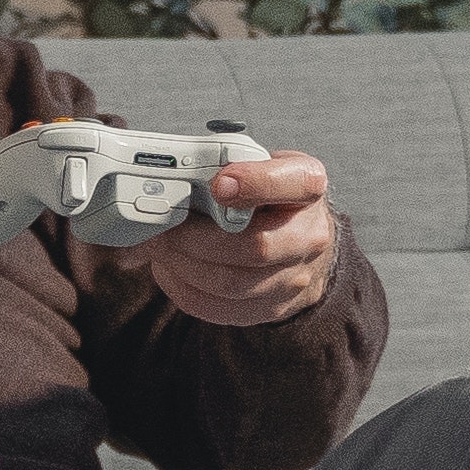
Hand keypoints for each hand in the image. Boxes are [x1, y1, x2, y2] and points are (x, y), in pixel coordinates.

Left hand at [153, 150, 338, 326]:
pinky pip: (219, 308)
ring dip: (183, 266)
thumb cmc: (269, 195)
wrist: (299, 240)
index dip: (255, 184)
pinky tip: (170, 269)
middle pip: (254, 246)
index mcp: (307, 185)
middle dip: (195, 238)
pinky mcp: (271, 307)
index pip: (294, 183)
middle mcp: (309, 235)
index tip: (218, 185)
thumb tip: (181, 178)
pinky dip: (184, 288)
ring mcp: (294, 278)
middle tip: (162, 228)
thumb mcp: (262, 162)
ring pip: (231, 283)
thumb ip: (231, 162)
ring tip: (160, 248)